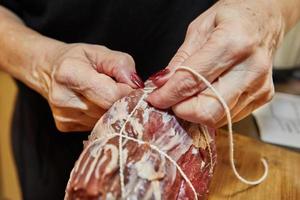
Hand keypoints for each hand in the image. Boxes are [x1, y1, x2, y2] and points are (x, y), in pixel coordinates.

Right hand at [37, 43, 142, 131]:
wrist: (49, 69)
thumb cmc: (78, 58)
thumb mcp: (100, 52)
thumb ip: (121, 65)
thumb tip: (135, 86)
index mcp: (70, 74)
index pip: (112, 95)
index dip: (128, 92)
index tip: (131, 86)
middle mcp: (63, 98)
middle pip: (109, 110)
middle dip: (121, 102)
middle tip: (119, 90)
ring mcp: (63, 115)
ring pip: (104, 121)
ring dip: (111, 110)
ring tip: (104, 95)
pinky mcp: (65, 126)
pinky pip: (96, 126)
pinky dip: (101, 116)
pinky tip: (94, 104)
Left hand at [148, 0, 284, 126]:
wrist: (265, 20)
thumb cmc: (231, 18)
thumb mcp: (199, 29)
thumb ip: (180, 60)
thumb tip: (162, 85)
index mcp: (233, 43)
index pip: (191, 82)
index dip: (168, 95)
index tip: (155, 98)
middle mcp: (251, 68)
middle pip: (207, 110)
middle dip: (182, 109)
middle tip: (171, 100)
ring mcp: (260, 86)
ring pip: (217, 118)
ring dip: (196, 110)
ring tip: (189, 94)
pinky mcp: (263, 97)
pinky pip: (228, 116)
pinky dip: (212, 110)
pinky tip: (208, 94)